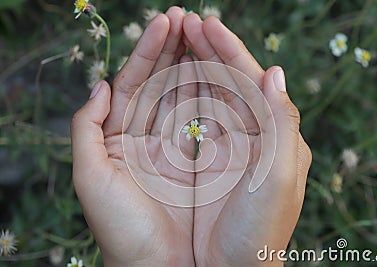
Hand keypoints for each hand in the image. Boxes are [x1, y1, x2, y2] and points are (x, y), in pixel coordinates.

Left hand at [71, 7, 196, 265]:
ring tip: (200, 33)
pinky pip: (202, 121)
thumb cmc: (122, 230)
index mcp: (118, 140)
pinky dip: (207, 94)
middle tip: (186, 17)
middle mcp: (145, 139)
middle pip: (158, 85)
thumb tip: (100, 85)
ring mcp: (173, 148)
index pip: (133, 84)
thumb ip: (86, 129)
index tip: (164, 22)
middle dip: (170, 50)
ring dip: (190, 64)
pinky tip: (213, 69)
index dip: (147, 52)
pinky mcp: (197, 161)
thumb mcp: (90, 179)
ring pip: (182, 97)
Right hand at [182, 14, 311, 265]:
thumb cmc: (259, 231)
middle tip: (184, 21)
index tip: (205, 23)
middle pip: (230, 81)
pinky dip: (185, 94)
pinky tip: (175, 77)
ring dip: (194, 65)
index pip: (251, 80)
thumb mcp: (279, 177)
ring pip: (211, 94)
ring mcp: (230, 145)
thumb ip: (281, 122)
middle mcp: (255, 135)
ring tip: (177, 39)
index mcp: (275, 135)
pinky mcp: (208, 159)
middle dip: (208, 49)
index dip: (229, 49)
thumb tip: (275, 71)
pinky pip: (196, 118)